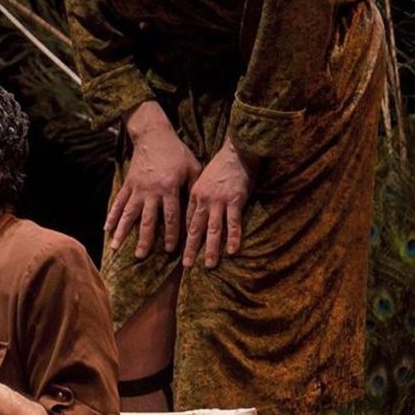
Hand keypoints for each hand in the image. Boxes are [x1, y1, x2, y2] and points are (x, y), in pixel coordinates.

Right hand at [108, 103, 201, 259]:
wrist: (153, 134)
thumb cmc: (177, 152)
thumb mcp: (193, 167)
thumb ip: (195, 188)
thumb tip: (200, 210)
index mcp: (169, 187)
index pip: (171, 216)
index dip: (172, 234)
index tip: (171, 250)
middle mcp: (151, 190)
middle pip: (147, 220)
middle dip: (144, 240)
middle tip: (140, 257)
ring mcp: (137, 187)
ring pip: (128, 214)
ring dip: (122, 232)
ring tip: (116, 248)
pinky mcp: (128, 183)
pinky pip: (118, 202)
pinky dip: (112, 216)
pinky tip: (107, 229)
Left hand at [182, 136, 256, 269]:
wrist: (236, 149)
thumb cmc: (222, 164)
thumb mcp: (203, 177)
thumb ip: (200, 194)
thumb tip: (197, 210)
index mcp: (195, 194)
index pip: (187, 220)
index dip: (184, 236)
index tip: (179, 250)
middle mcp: (204, 200)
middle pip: (196, 228)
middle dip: (191, 248)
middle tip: (187, 265)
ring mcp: (219, 201)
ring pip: (213, 229)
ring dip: (211, 249)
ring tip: (209, 265)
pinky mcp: (235, 200)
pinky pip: (233, 222)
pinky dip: (233, 237)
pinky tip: (232, 251)